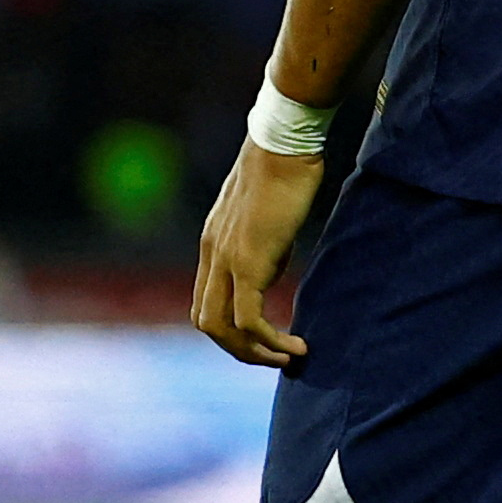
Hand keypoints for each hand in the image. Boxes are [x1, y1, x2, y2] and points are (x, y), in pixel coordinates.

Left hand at [191, 139, 325, 367]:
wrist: (284, 144)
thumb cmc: (284, 171)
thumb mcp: (265, 217)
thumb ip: (261, 245)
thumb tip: (271, 268)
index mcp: (213, 243)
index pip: (204, 301)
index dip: (230, 329)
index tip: (263, 337)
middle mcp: (211, 253)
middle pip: (205, 322)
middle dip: (239, 349)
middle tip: (275, 357)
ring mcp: (226, 258)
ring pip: (220, 328)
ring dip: (253, 352)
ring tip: (288, 358)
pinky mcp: (248, 261)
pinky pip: (248, 318)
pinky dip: (270, 341)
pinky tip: (297, 345)